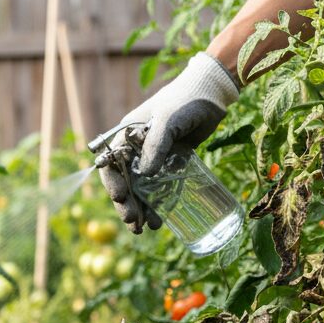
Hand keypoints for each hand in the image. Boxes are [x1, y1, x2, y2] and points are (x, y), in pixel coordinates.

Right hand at [94, 52, 238, 233]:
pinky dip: (159, 203)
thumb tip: (146, 174)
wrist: (212, 93)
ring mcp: (154, 156)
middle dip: (127, 204)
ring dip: (142, 209)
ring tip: (146, 228)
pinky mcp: (171, 162)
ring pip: (142, 189)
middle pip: (125, 181)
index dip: (112, 182)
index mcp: (127, 135)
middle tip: (134, 223)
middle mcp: (136, 148)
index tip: (121, 198)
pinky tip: (161, 218)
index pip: (111, 162)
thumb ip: (156, 145)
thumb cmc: (185, 101)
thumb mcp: (167, 120)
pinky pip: (161, 187)